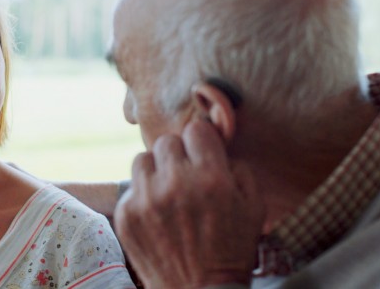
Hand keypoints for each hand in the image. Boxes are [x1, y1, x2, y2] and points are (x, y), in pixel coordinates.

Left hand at [114, 119, 264, 288]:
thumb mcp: (254, 206)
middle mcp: (175, 185)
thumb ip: (238, 167)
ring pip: (143, 159)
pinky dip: (143, 197)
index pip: (195, 129)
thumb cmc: (232, 249)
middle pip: (166, 141)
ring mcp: (146, 200)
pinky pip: (131, 188)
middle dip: (179, 155)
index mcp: (210, 178)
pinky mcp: (126, 216)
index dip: (201, 141)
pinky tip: (157, 215)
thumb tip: (217, 146)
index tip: (203, 153)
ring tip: (168, 192)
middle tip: (187, 175)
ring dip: (156, 171)